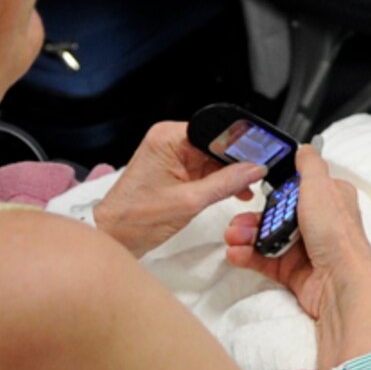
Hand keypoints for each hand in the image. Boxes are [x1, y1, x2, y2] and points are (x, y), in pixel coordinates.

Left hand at [92, 121, 265, 257]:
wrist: (113, 237)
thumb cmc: (135, 219)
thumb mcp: (190, 201)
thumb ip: (226, 183)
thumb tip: (254, 170)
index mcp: (168, 138)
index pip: (215, 132)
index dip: (238, 148)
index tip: (257, 161)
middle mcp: (168, 140)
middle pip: (214, 144)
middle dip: (234, 163)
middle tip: (252, 179)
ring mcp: (169, 155)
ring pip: (211, 158)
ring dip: (227, 174)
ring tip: (243, 190)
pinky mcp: (171, 168)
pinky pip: (201, 169)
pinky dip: (216, 181)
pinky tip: (230, 191)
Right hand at [224, 144, 370, 322]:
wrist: (339, 284)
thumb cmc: (336, 234)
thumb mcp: (321, 186)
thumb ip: (310, 165)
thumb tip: (304, 148)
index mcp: (330, 198)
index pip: (297, 187)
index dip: (275, 189)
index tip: (256, 190)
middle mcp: (319, 221)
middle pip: (277, 213)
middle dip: (253, 216)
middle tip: (236, 222)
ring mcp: (306, 248)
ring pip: (268, 236)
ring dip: (246, 235)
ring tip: (232, 238)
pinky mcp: (295, 271)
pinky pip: (266, 259)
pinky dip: (249, 255)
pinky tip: (236, 253)